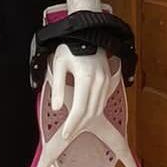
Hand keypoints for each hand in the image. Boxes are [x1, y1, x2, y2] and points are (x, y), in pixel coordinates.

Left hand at [47, 0, 106, 139]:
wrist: (88, 31)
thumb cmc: (70, 46)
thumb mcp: (59, 64)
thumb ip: (58, 87)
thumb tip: (57, 108)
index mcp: (86, 78)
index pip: (80, 109)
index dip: (72, 124)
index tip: (65, 134)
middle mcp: (99, 81)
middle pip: (91, 112)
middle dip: (79, 126)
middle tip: (69, 135)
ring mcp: (106, 81)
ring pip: (98, 109)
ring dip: (88, 120)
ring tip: (76, 128)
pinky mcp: (108, 80)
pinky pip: (102, 101)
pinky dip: (94, 111)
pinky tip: (85, 115)